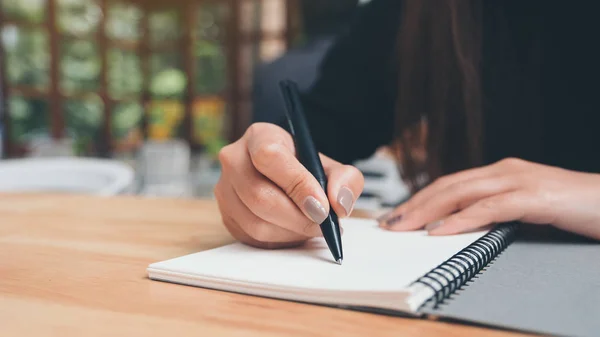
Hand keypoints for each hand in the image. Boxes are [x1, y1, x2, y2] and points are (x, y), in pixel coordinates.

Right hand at [214, 123, 363, 248]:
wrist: (285, 179)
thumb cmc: (305, 169)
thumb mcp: (330, 166)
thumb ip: (345, 180)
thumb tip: (339, 204)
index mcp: (259, 136)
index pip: (269, 157)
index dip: (297, 184)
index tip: (322, 206)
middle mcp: (234, 160)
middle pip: (259, 195)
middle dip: (298, 217)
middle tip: (323, 224)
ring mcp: (225, 189)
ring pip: (256, 222)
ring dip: (291, 232)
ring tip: (312, 227)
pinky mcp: (226, 216)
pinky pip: (252, 238)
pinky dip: (280, 240)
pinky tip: (295, 231)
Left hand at [379, 158, 599, 240]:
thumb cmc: (572, 207)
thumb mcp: (525, 208)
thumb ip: (495, 212)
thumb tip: (461, 227)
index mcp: (500, 173)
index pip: (450, 184)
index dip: (420, 199)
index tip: (398, 215)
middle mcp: (504, 171)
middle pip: (447, 186)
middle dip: (414, 205)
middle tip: (389, 223)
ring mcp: (519, 180)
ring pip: (461, 193)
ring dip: (428, 211)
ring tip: (403, 227)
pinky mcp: (534, 196)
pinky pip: (489, 208)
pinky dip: (461, 219)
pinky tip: (440, 230)